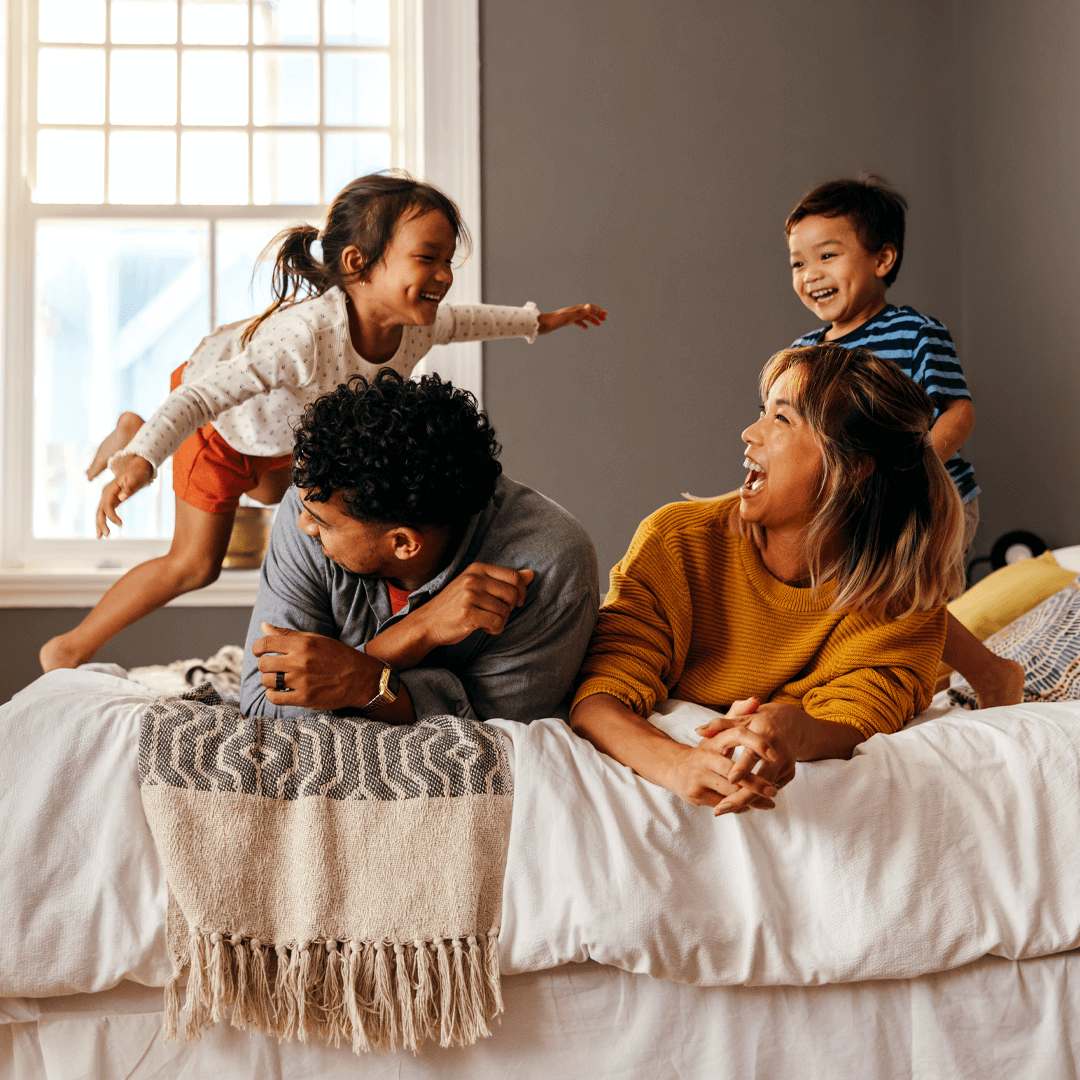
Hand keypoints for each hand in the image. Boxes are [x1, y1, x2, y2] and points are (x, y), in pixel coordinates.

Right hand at [96, 456, 153, 537]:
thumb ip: (129, 489)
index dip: (111, 516)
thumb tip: (122, 497)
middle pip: (100, 510)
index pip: (107, 505)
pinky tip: (105, 529)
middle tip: (105, 536)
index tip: (120, 524)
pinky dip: (104, 520)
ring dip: (100, 524)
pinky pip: (106, 511)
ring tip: (101, 537)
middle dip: (101, 523)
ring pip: (100, 512)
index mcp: (110, 489)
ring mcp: (108, 496)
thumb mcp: (135, 479)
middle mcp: (106, 493)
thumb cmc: (138, 472)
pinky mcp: (113, 499)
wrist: (139, 466)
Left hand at [253, 622, 382, 711]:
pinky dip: (272, 694)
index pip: (265, 643)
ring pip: (267, 681)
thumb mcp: (315, 639)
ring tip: (279, 679)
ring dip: (269, 680)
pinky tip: (279, 690)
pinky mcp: (304, 698)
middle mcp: (301, 661)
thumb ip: (288, 634)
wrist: (360, 678)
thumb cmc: (337, 656)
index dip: (257, 648)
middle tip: (274, 667)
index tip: (259, 652)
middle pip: (264, 664)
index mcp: (303, 644)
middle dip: (265, 665)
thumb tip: (264, 626)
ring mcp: (302, 681)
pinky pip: (274, 698)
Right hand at [374, 563, 533, 669]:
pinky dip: (495, 629)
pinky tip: (483, 627)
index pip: (514, 577)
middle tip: (496, 613)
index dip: (521, 592)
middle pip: (513, 594)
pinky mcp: (468, 613)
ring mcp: (469, 595)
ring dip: (500, 620)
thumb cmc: (455, 604)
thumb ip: (504, 579)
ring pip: (506, 611)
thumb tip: (531, 574)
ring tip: (485, 620)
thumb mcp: (478, 585)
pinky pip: (497, 623)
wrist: (427, 622)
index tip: (515, 603)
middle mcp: (473, 579)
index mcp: (477, 568)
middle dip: (510, 608)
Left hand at [536, 304, 606, 333]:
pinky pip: (577, 321)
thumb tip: (590, 306)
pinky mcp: (565, 320)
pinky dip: (583, 323)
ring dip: (591, 319)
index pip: (589, 308)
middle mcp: (572, 311)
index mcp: (574, 309)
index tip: (605, 314)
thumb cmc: (554, 321)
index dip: (598, 310)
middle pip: (587, 311)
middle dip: (597, 314)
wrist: (542, 324)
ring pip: (583, 316)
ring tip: (598, 324)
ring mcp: (568, 316)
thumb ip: (579, 312)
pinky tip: (586, 328)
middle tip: (605, 319)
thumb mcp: (568, 317)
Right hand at [666, 711, 782, 811]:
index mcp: (715, 739)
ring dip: (751, 799)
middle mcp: (705, 756)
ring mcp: (699, 776)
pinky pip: (723, 803)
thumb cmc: (706, 751)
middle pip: (736, 771)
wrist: (673, 767)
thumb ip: (739, 714)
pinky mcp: (695, 794)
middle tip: (774, 791)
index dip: (758, 744)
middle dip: (757, 783)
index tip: (775, 756)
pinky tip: (750, 807)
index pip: (739, 734)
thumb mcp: (719, 731)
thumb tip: (756, 699)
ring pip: (731, 790)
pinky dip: (739, 807)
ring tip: (769, 803)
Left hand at [696, 699, 802, 814]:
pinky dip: (757, 797)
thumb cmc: (760, 719)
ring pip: (767, 789)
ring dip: (746, 801)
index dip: (742, 768)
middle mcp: (779, 752)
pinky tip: (739, 803)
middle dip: (742, 796)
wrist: (791, 722)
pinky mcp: (789, 773)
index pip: (753, 754)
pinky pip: (772, 788)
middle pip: (763, 779)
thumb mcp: (742, 717)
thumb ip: (719, 725)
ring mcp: (786, 764)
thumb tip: (698, 731)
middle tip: (720, 809)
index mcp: (765, 734)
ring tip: (723, 809)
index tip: (729, 780)